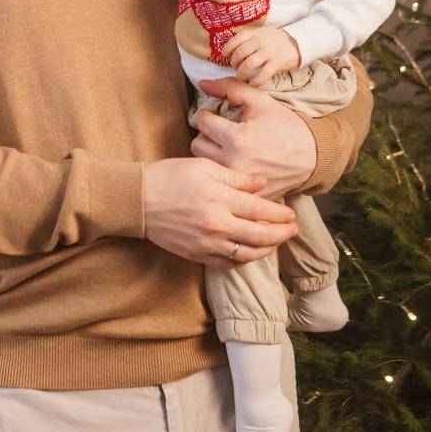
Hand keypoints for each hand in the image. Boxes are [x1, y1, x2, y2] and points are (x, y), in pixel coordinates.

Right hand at [142, 157, 297, 266]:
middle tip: (292, 230)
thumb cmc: (170, 177)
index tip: (291, 214)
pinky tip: (251, 252)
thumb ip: (236, 177)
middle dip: (281, 234)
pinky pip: (228, 264)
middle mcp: (217, 225)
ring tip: (275, 242)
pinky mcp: (197, 254)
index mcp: (220, 200)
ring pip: (247, 255)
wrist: (138, 200)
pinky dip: (244, 260)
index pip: (260, 212)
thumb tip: (261, 184)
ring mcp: (207, 243)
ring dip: (266, 250)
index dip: (280, 215)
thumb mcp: (204, 167)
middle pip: (259, 237)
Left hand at [192, 78, 316, 199]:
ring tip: (225, 147)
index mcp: (237, 139)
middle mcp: (233, 163)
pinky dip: (222, 172)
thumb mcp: (261, 101)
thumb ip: (230, 88)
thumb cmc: (286, 126)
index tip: (216, 115)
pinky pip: (219, 181)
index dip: (208, 114)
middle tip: (219, 131)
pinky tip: (233, 163)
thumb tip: (202, 83)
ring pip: (204, 164)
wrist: (312, 156)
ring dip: (210, 153)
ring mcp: (238, 182)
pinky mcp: (243, 193)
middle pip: (198, 144)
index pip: (202, 121)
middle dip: (206, 134)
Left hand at [224, 27, 301, 85]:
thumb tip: (233, 48)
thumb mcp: (263, 33)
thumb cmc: (277, 40)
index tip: (224, 54)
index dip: (228, 47)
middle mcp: (260, 41)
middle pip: (241, 53)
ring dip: (241, 73)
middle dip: (234, 62)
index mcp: (256, 33)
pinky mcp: (277, 63)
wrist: (299, 42)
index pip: (237, 38)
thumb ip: (250, 38)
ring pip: (249, 64)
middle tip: (235, 68)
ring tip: (240, 77)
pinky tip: (252, 83)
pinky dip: (255, 81)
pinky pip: (263, 74)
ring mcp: (269, 52)